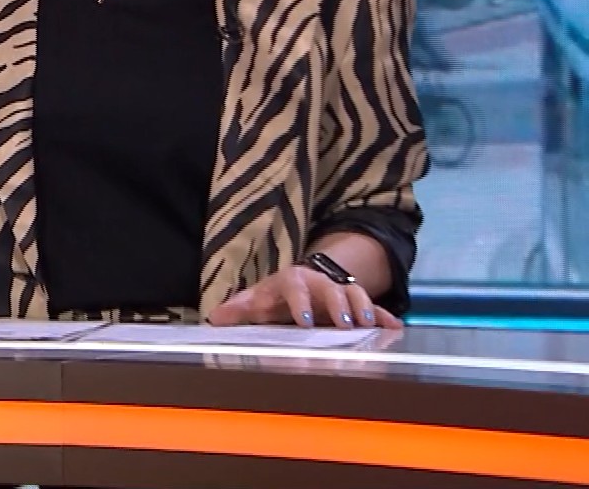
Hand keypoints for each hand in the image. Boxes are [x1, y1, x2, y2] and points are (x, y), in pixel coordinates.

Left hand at [206, 264, 401, 328]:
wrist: (301, 284)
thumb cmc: (276, 296)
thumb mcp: (258, 300)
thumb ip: (240, 309)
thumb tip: (214, 318)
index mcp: (292, 281)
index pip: (294, 287)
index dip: (300, 303)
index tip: (305, 321)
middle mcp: (318, 283)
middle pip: (330, 288)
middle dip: (339, 304)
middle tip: (345, 323)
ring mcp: (339, 292)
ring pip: (355, 294)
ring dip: (364, 308)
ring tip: (370, 326)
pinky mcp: (355, 304)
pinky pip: (373, 308)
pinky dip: (383, 317)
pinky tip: (395, 328)